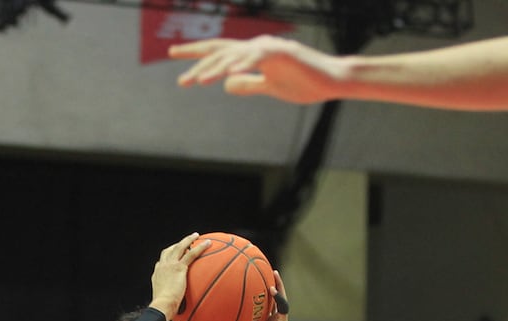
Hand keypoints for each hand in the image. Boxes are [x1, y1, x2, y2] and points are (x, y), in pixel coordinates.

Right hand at [149, 233, 207, 317]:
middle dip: (178, 244)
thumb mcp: (165, 302)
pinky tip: (208, 243)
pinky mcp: (179, 267)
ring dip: (188, 240)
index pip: (162, 261)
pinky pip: (191, 254)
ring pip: (180, 247)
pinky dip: (200, 247)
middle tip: (186, 241)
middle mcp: (162, 266)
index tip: (174, 255)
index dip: (168, 256)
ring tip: (196, 236)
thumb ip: (171, 301)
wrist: (162, 305)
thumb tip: (176, 310)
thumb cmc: (163, 309)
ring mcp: (170, 265)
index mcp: (157, 274)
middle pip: (170, 250)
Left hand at [171, 36, 342, 104]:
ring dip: (215, 69)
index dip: (198, 54)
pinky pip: (256, 58)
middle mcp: (257, 46)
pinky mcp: (282, 53)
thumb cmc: (304, 83)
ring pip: (234, 55)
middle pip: (221, 50)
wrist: (331, 81)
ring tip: (197, 82)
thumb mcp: (270, 87)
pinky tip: (227, 75)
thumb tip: (227, 85)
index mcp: (253, 53)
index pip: (220, 51)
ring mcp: (269, 48)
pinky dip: (241, 65)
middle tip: (180, 79)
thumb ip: (249, 84)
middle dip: (197, 61)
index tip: (176, 58)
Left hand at [230, 271, 289, 320]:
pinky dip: (278, 296)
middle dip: (269, 284)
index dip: (260, 294)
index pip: (263, 304)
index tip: (253, 283)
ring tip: (272, 272)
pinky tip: (271, 288)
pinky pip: (282, 305)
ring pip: (280, 297)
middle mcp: (273, 318)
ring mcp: (279, 319)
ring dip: (277, 284)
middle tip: (263, 270)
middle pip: (272, 297)